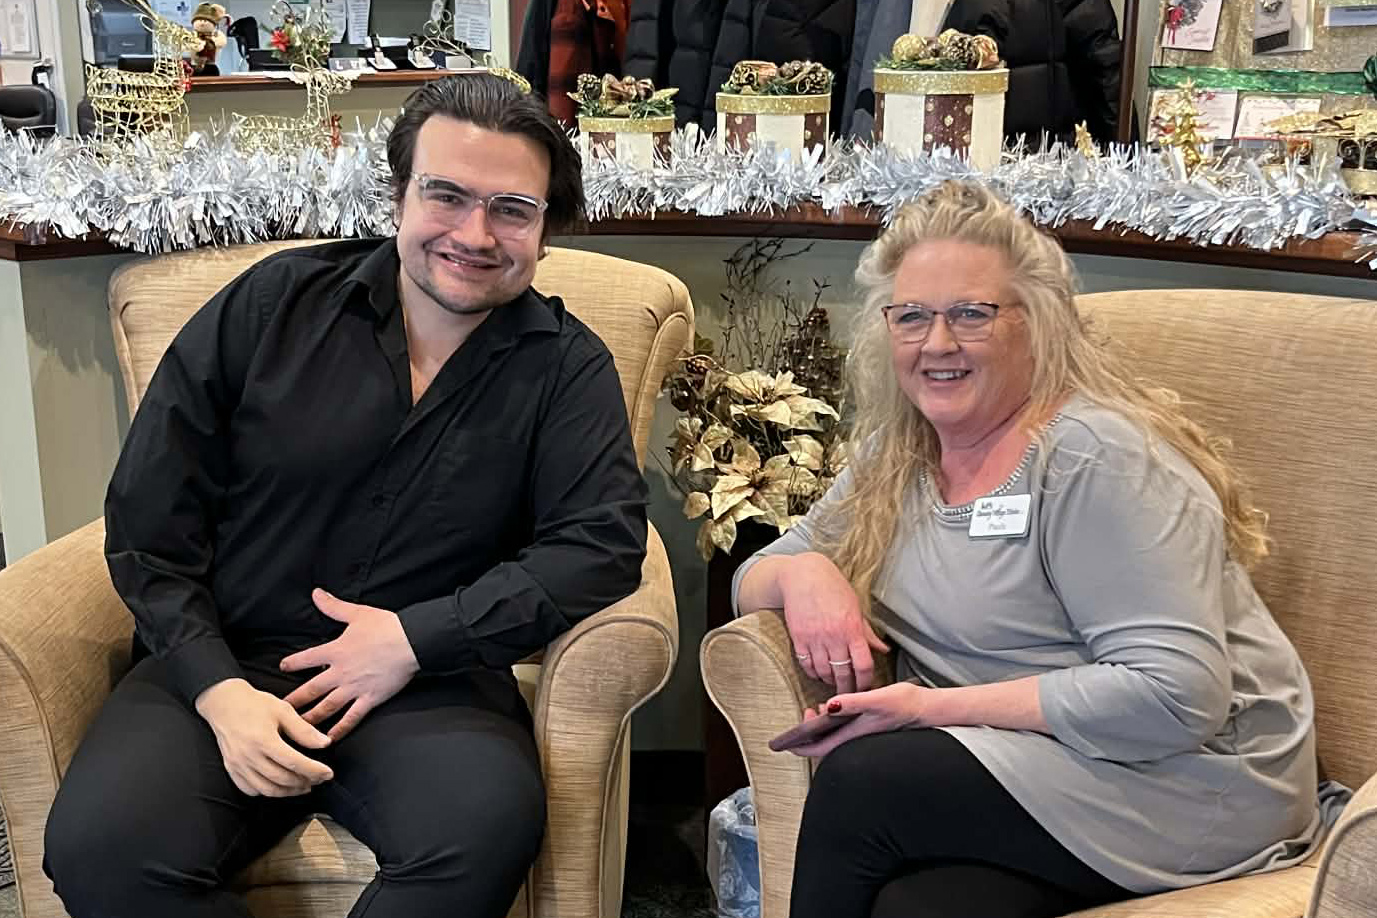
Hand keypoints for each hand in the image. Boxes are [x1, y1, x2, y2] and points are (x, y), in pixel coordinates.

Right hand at [194, 678, 333, 796]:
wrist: (223, 703)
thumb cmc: (253, 704)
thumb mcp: (283, 710)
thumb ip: (304, 730)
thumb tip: (325, 743)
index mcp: (263, 740)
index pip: (294, 763)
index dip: (314, 771)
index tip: (328, 774)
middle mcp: (249, 756)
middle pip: (282, 779)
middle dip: (304, 782)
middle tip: (318, 780)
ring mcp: (238, 765)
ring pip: (267, 789)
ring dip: (288, 792)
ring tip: (303, 786)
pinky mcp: (231, 769)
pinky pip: (250, 789)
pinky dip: (267, 792)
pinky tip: (279, 786)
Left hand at [280, 589, 419, 740]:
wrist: (412, 642)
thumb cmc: (386, 626)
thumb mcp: (357, 613)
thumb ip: (333, 606)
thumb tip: (316, 594)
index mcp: (336, 651)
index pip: (306, 659)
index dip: (292, 663)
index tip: (282, 668)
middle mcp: (341, 672)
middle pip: (310, 690)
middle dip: (293, 701)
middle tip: (278, 711)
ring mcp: (354, 688)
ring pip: (326, 708)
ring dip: (310, 719)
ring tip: (297, 728)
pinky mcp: (370, 699)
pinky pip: (351, 718)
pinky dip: (339, 730)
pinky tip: (329, 738)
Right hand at [779, 552, 887, 693]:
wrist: (803, 575)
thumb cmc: (833, 588)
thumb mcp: (855, 607)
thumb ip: (868, 633)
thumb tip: (883, 649)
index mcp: (852, 628)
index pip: (863, 665)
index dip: (865, 682)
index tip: (865, 688)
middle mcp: (834, 636)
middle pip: (843, 674)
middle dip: (848, 688)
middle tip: (850, 694)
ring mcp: (815, 638)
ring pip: (824, 672)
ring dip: (830, 681)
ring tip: (834, 682)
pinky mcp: (798, 638)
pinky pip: (806, 664)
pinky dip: (813, 672)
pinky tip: (818, 672)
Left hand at [788, 681, 927, 758]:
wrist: (928, 709)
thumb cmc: (904, 704)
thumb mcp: (876, 698)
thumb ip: (852, 702)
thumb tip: (828, 706)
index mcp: (854, 735)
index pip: (819, 748)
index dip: (800, 747)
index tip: (784, 744)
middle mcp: (856, 739)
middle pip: (824, 745)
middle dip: (807, 736)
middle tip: (800, 720)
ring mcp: (863, 735)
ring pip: (834, 738)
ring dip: (820, 729)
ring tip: (813, 713)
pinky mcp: (869, 729)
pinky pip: (844, 732)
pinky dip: (833, 724)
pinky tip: (835, 710)